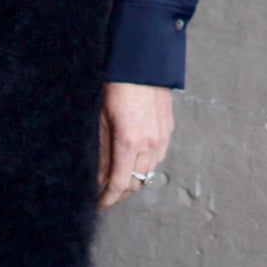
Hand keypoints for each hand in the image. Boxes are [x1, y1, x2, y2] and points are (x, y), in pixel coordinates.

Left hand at [98, 81, 172, 207]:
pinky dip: (146, 165)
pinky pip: (158, 157)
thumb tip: (97, 178)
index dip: (108, 199)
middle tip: (105, 195)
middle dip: (121, 193)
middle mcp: (150, 143)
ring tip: (118, 180)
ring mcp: (162, 136)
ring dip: (135, 180)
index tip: (99, 205)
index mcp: (129, 141)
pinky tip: (134, 161)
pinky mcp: (168, 129)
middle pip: (137, 182)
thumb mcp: (100, 119)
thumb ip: (100, 152)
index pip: (120, 184)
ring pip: (150, 171)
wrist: (141, 61)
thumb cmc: (116, 85)